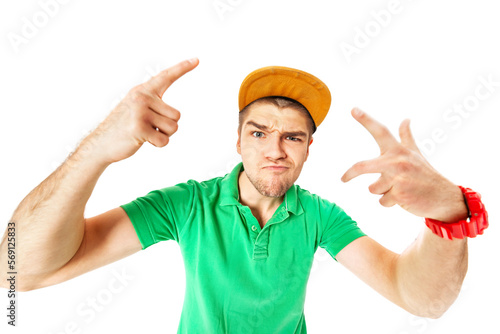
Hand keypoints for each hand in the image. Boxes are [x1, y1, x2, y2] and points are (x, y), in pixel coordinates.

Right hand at [83, 58, 198, 164]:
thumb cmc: (123, 127)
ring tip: (145, 133)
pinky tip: (142, 140)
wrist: (100, 144)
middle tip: (148, 127)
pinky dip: (157, 144)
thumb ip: (154, 106)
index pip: (166, 77)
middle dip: (167, 126)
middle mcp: (142, 97)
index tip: (197, 60)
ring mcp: (140, 112)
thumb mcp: (137, 109)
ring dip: (163, 135)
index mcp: (143, 91)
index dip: (183, 68)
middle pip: (177, 115)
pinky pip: (164, 140)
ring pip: (173, 128)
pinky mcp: (139, 128)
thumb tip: (174, 116)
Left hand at [341, 108, 467, 221]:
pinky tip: (404, 198)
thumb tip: (405, 119)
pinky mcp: (399, 194)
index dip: (366, 119)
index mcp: (399, 150)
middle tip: (342, 179)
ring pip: (373, 188)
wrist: (443, 197)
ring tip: (400, 189)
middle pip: (362, 166)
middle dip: (350, 173)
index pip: (380, 131)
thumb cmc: (425, 175)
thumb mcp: (416, 154)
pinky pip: (382, 201)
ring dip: (383, 192)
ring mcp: (398, 178)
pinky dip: (390, 202)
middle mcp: (397, 161)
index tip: (353, 109)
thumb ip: (406, 137)